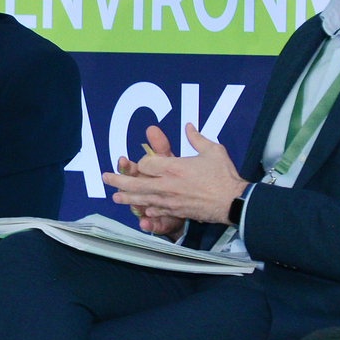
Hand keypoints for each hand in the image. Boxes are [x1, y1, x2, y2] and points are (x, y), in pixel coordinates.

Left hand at [102, 123, 244, 231]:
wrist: (234, 201)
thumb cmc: (224, 175)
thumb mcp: (212, 150)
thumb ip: (197, 138)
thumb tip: (189, 126)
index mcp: (173, 167)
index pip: (146, 164)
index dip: (144, 162)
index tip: (147, 162)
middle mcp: (167, 184)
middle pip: (136, 183)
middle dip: (118, 180)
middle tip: (105, 178)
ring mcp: (170, 200)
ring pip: (142, 199)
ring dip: (127, 198)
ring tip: (115, 197)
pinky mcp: (177, 212)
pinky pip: (157, 211)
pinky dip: (147, 210)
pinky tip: (140, 210)